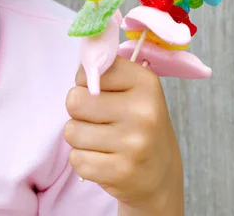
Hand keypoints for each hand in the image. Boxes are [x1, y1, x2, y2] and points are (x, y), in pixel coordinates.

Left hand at [64, 56, 183, 214]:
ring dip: (80, 137)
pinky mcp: (121, 172)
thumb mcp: (132, 89)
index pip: (88, 72)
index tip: (101, 94)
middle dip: (79, 111)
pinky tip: (103, 159)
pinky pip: (76, 159)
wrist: (161, 176)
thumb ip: (105, 71)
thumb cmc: (137, 123)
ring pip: (71, 131)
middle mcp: (143, 111)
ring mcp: (133, 144)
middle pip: (74, 100)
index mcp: (145, 82)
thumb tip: (83, 57)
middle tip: (98, 119)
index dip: (86, 84)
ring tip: (101, 140)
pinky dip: (83, 160)